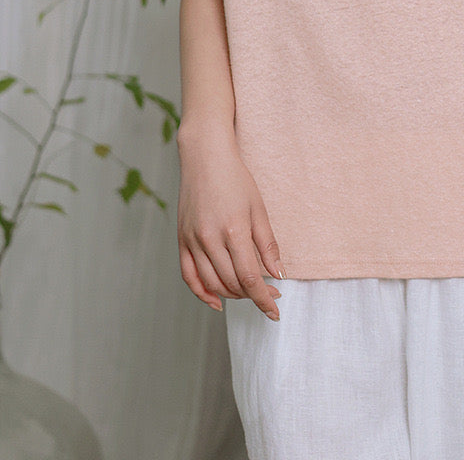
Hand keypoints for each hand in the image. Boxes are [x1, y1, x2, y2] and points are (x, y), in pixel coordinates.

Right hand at [177, 132, 283, 319]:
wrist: (205, 157)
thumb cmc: (236, 179)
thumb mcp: (259, 208)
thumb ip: (267, 244)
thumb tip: (277, 275)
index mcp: (233, 230)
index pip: (250, 277)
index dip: (263, 299)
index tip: (275, 311)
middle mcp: (209, 239)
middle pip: (231, 283)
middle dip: (253, 295)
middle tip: (270, 295)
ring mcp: (192, 240)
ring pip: (212, 283)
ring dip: (232, 295)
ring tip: (249, 293)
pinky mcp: (181, 239)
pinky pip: (189, 276)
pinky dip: (202, 293)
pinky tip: (216, 300)